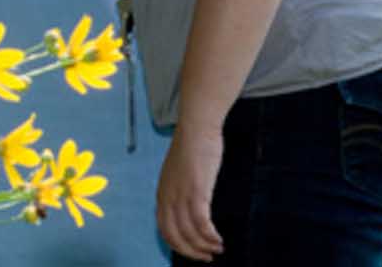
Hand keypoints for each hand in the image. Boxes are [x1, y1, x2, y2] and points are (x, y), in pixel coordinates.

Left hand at [157, 124, 224, 260]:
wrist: (196, 129)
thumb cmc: (192, 148)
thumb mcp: (180, 173)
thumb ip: (181, 190)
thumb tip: (190, 206)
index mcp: (162, 194)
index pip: (163, 228)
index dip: (178, 244)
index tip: (192, 251)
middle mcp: (168, 197)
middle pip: (173, 235)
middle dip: (190, 251)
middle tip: (207, 257)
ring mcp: (181, 195)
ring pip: (189, 232)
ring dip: (204, 245)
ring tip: (218, 249)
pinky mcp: (196, 191)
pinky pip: (201, 223)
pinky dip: (210, 235)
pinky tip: (219, 239)